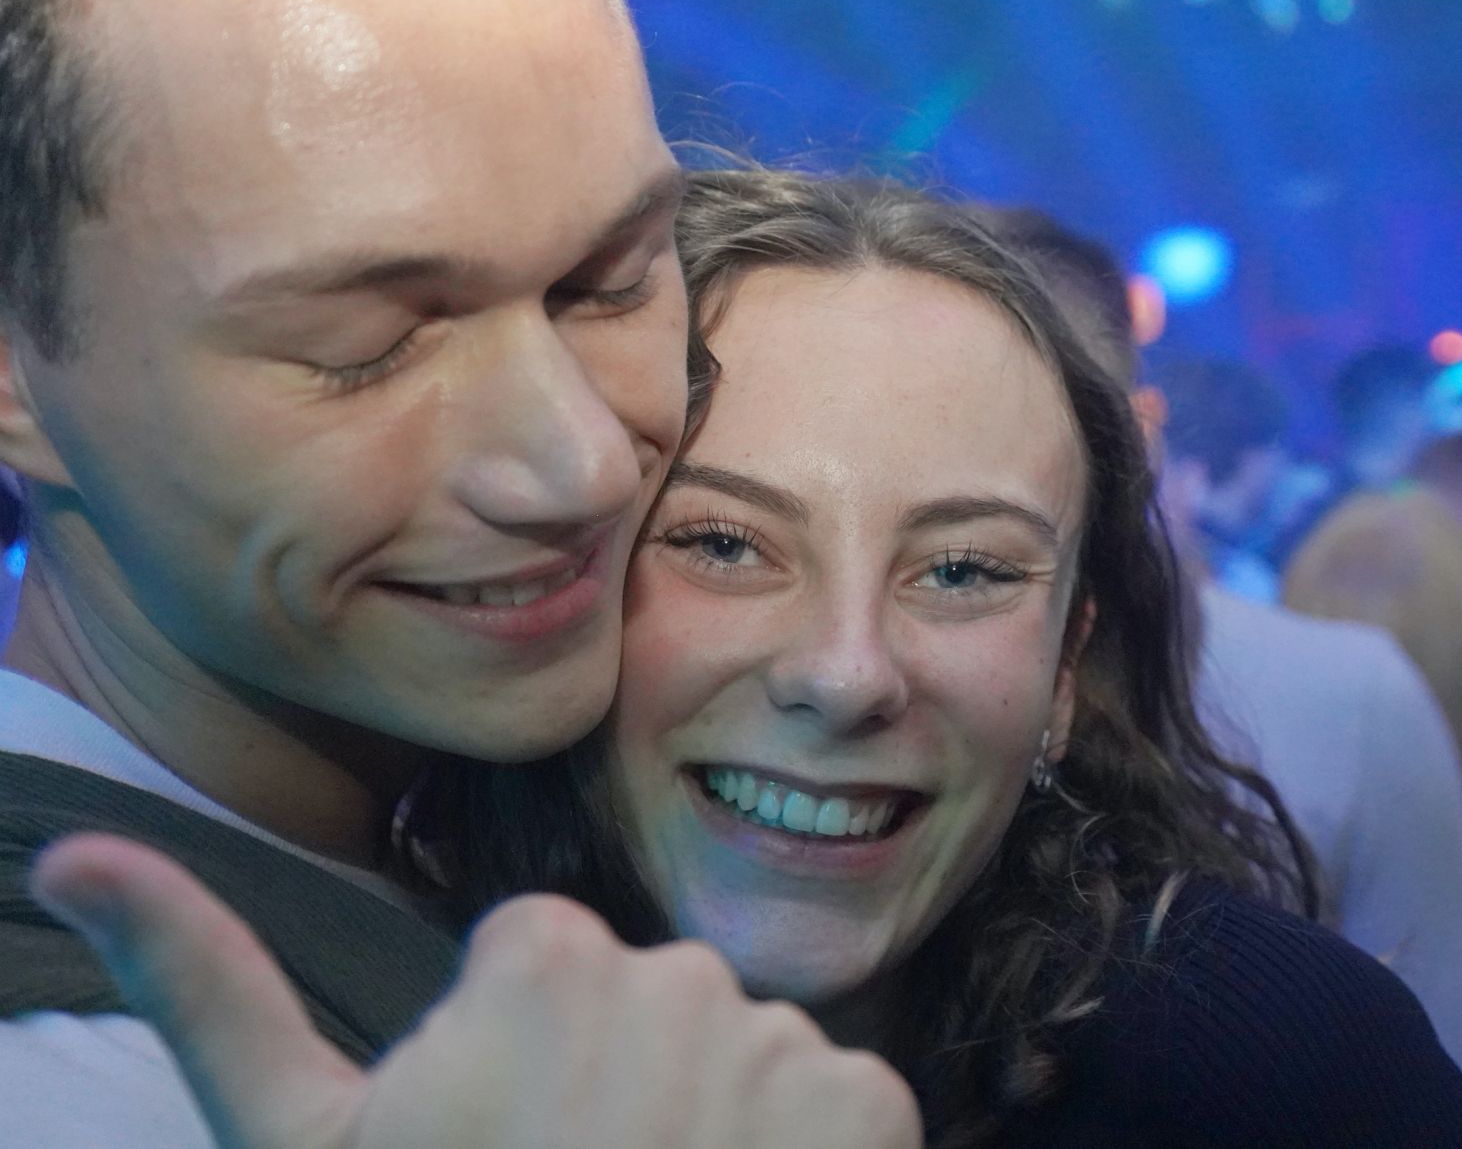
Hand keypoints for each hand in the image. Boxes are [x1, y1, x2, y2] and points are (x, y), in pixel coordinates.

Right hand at [32, 833, 921, 1148]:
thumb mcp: (299, 1142)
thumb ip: (207, 984)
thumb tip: (76, 851)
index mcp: (542, 955)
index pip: (547, 968)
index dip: (515, 1068)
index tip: (496, 1147)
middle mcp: (677, 968)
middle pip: (653, 1012)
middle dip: (620, 1092)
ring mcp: (782, 1041)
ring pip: (744, 1059)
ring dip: (715, 1130)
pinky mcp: (873, 1113)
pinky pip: (844, 1109)